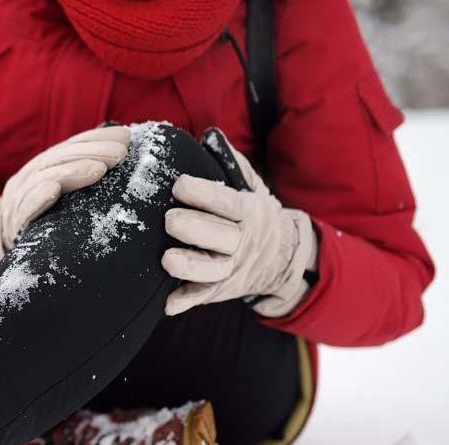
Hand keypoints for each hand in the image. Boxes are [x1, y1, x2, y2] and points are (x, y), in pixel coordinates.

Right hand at [0, 125, 130, 271]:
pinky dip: (39, 197)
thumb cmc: (46, 222)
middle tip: (120, 153)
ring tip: (99, 169)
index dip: (96, 139)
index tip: (125, 137)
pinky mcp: (14, 224)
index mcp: (44, 168)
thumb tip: (122, 158)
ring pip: (43, 177)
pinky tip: (54, 190)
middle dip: (92, 152)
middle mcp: (29, 177)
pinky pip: (25, 209)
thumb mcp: (65, 197)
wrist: (7, 248)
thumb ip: (84, 178)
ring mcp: (19, 199)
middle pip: (60, 158)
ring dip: (72, 171)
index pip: (70, 147)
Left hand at [161, 131, 317, 316]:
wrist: (282, 258)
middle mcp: (242, 243)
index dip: (204, 194)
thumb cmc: (254, 216)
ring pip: (213, 271)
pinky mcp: (220, 290)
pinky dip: (186, 301)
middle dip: (195, 229)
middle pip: (222, 238)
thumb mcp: (252, 188)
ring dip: (190, 267)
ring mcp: (232, 269)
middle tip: (169, 220)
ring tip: (167, 260)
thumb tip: (210, 136)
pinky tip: (168, 304)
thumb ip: (232, 164)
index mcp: (249, 213)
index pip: (228, 203)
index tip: (179, 184)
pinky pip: (204, 297)